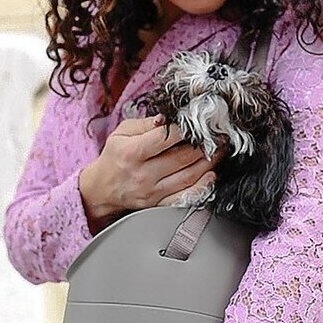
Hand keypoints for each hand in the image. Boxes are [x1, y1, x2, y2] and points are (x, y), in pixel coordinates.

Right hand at [79, 115, 226, 225]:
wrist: (102, 189)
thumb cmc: (114, 157)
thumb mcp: (121, 133)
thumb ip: (145, 123)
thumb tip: (168, 118)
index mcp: (132, 153)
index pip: (164, 138)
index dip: (185, 129)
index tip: (199, 121)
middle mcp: (143, 174)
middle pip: (182, 158)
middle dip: (205, 144)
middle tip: (218, 134)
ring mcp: (152, 192)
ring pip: (189, 177)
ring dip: (209, 162)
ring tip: (220, 150)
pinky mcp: (159, 204)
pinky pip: (186, 197)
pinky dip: (202, 186)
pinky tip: (211, 175)